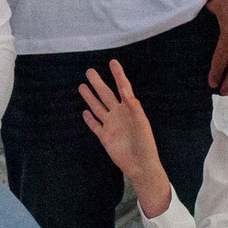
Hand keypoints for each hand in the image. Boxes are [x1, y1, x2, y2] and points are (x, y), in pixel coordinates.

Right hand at [78, 61, 172, 216]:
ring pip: (98, 108)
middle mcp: (119, 114)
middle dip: (98, 83)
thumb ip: (133, 106)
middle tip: (89, 71)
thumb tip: (125, 89)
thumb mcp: (141, 122)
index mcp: (130, 109)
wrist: (141, 165)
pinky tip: (85, 112)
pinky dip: (90, 119)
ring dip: (90, 98)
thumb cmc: (145, 144)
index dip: (118, 75)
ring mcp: (111, 125)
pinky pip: (95, 126)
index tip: (113, 62)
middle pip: (105, 95)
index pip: (122, 87)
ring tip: (82, 86)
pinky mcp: (105, 137)